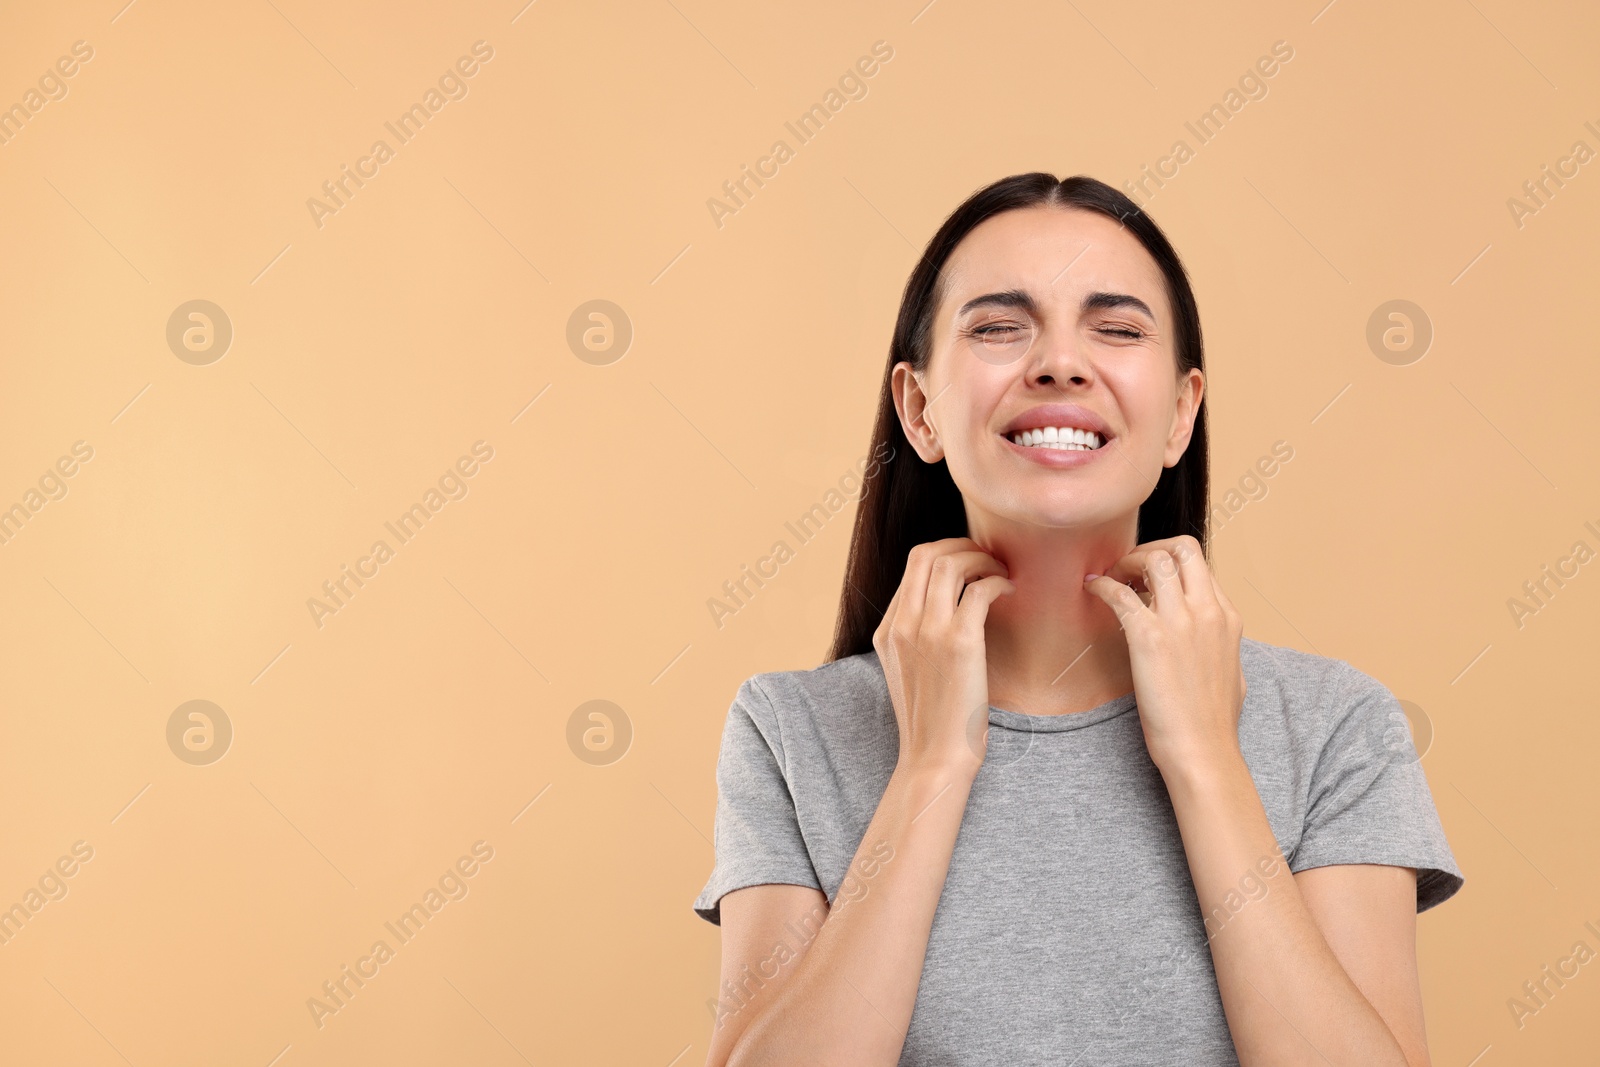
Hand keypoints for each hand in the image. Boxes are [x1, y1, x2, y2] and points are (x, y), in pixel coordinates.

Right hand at [873, 537, 1014, 778]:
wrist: (935, 757)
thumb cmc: (932, 721)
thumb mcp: (908, 673)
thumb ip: (915, 639)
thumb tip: (946, 608)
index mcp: (887, 631)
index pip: (912, 566)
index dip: (946, 554)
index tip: (971, 563)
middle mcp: (902, 625)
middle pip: (927, 554)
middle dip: (963, 545)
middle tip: (988, 558)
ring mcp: (927, 632)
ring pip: (952, 564)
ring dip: (983, 560)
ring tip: (1001, 573)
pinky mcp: (959, 643)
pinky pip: (980, 590)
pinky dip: (998, 582)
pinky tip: (1010, 592)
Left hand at [1083, 535, 1245, 775]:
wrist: (1202, 750)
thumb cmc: (1213, 722)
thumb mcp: (1232, 671)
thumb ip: (1219, 644)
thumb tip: (1208, 636)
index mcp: (1228, 619)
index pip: (1201, 566)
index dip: (1171, 564)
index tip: (1149, 577)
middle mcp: (1208, 612)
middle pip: (1183, 549)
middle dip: (1152, 548)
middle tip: (1130, 566)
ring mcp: (1180, 622)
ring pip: (1154, 560)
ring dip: (1126, 562)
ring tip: (1111, 576)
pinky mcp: (1149, 638)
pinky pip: (1120, 594)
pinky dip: (1103, 586)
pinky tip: (1093, 590)